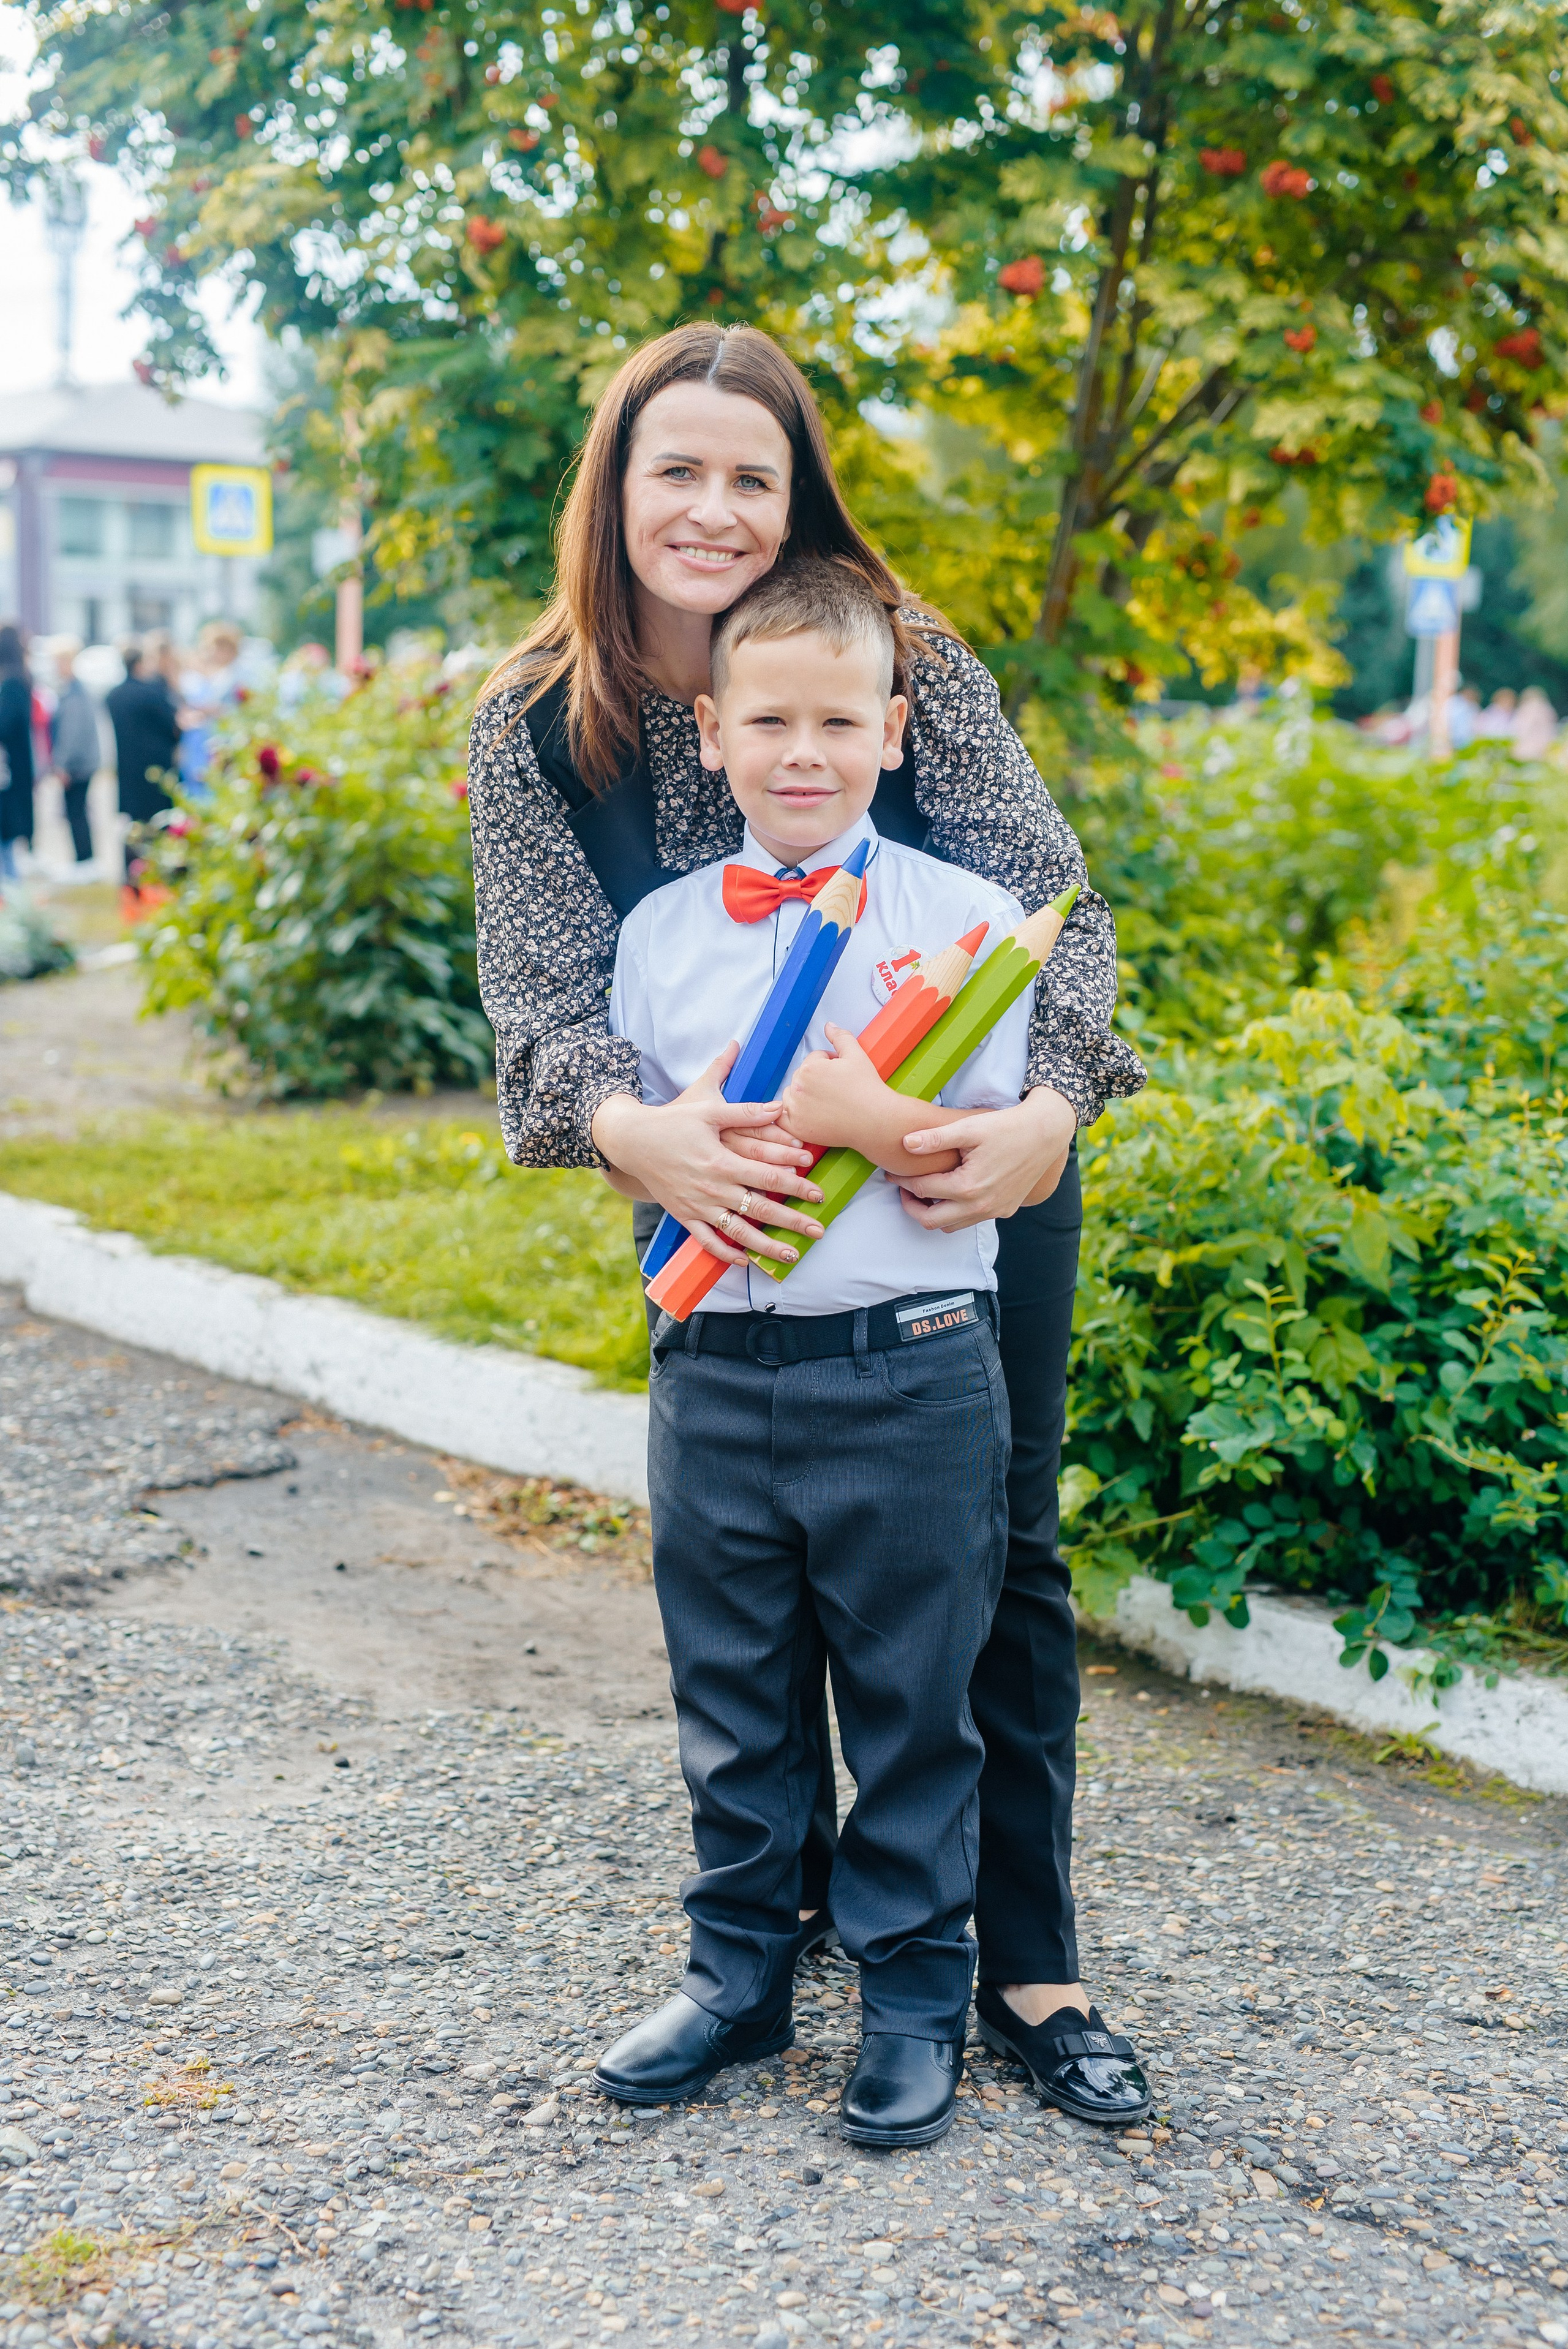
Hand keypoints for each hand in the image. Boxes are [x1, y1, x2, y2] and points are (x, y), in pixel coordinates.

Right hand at [591, 1044, 824, 1268]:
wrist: (632, 1141)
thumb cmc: (672, 1121)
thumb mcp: (708, 1109)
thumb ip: (745, 1111)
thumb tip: (778, 1106)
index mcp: (721, 1161)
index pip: (768, 1176)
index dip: (796, 1185)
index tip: (818, 1193)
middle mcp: (712, 1188)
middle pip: (760, 1209)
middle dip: (792, 1221)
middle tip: (818, 1231)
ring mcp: (697, 1206)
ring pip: (738, 1232)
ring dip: (766, 1246)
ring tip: (791, 1255)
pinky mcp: (684, 1215)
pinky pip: (706, 1240)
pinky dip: (725, 1253)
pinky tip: (744, 1260)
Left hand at [778, 1025, 888, 1150]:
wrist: (876, 1121)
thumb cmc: (868, 1091)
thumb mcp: (857, 1055)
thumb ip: (840, 1037)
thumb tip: (829, 1026)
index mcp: (810, 1069)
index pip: (813, 1059)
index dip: (828, 1064)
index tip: (839, 1074)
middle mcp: (799, 1089)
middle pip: (801, 1077)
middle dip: (816, 1079)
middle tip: (836, 1089)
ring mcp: (796, 1110)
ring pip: (791, 1095)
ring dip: (802, 1096)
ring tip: (826, 1102)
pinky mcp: (797, 1128)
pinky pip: (784, 1118)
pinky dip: (792, 1116)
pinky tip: (809, 1114)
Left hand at [898, 1086, 1076, 1230]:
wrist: (1045, 1133)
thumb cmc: (1006, 1127)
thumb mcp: (968, 1128)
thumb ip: (935, 1138)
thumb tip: (905, 1143)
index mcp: (967, 1186)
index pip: (922, 1189)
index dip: (901, 1181)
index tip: (891, 1172)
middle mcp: (980, 1206)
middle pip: (931, 1220)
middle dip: (911, 1207)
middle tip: (903, 1189)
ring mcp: (994, 1211)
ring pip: (951, 1226)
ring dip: (934, 1213)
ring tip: (925, 1191)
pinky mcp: (1005, 1210)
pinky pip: (971, 1221)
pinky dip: (955, 1213)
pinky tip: (952, 1193)